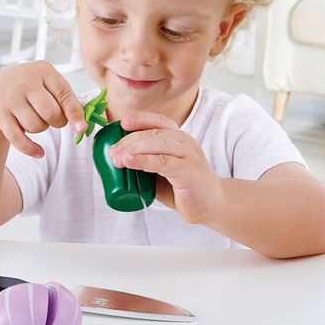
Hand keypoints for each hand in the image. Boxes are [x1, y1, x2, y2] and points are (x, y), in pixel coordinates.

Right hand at [0, 61, 86, 157]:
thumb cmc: (32, 88)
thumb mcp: (48, 84)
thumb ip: (67, 100)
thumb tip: (83, 126)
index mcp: (44, 70)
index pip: (64, 94)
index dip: (75, 114)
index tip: (81, 129)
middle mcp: (25, 81)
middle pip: (51, 113)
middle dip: (58, 122)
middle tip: (54, 120)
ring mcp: (10, 97)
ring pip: (36, 126)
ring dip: (41, 129)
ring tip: (36, 119)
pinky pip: (18, 138)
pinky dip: (30, 148)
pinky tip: (39, 153)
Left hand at [107, 112, 223, 224]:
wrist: (213, 205)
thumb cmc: (185, 188)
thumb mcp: (164, 171)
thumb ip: (147, 163)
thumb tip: (118, 161)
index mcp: (180, 138)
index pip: (158, 121)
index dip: (140, 119)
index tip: (121, 123)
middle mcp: (185, 142)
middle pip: (153, 134)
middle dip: (128, 140)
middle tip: (111, 151)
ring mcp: (189, 155)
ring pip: (157, 144)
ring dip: (133, 149)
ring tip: (116, 157)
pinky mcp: (188, 171)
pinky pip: (162, 163)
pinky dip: (143, 160)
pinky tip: (129, 161)